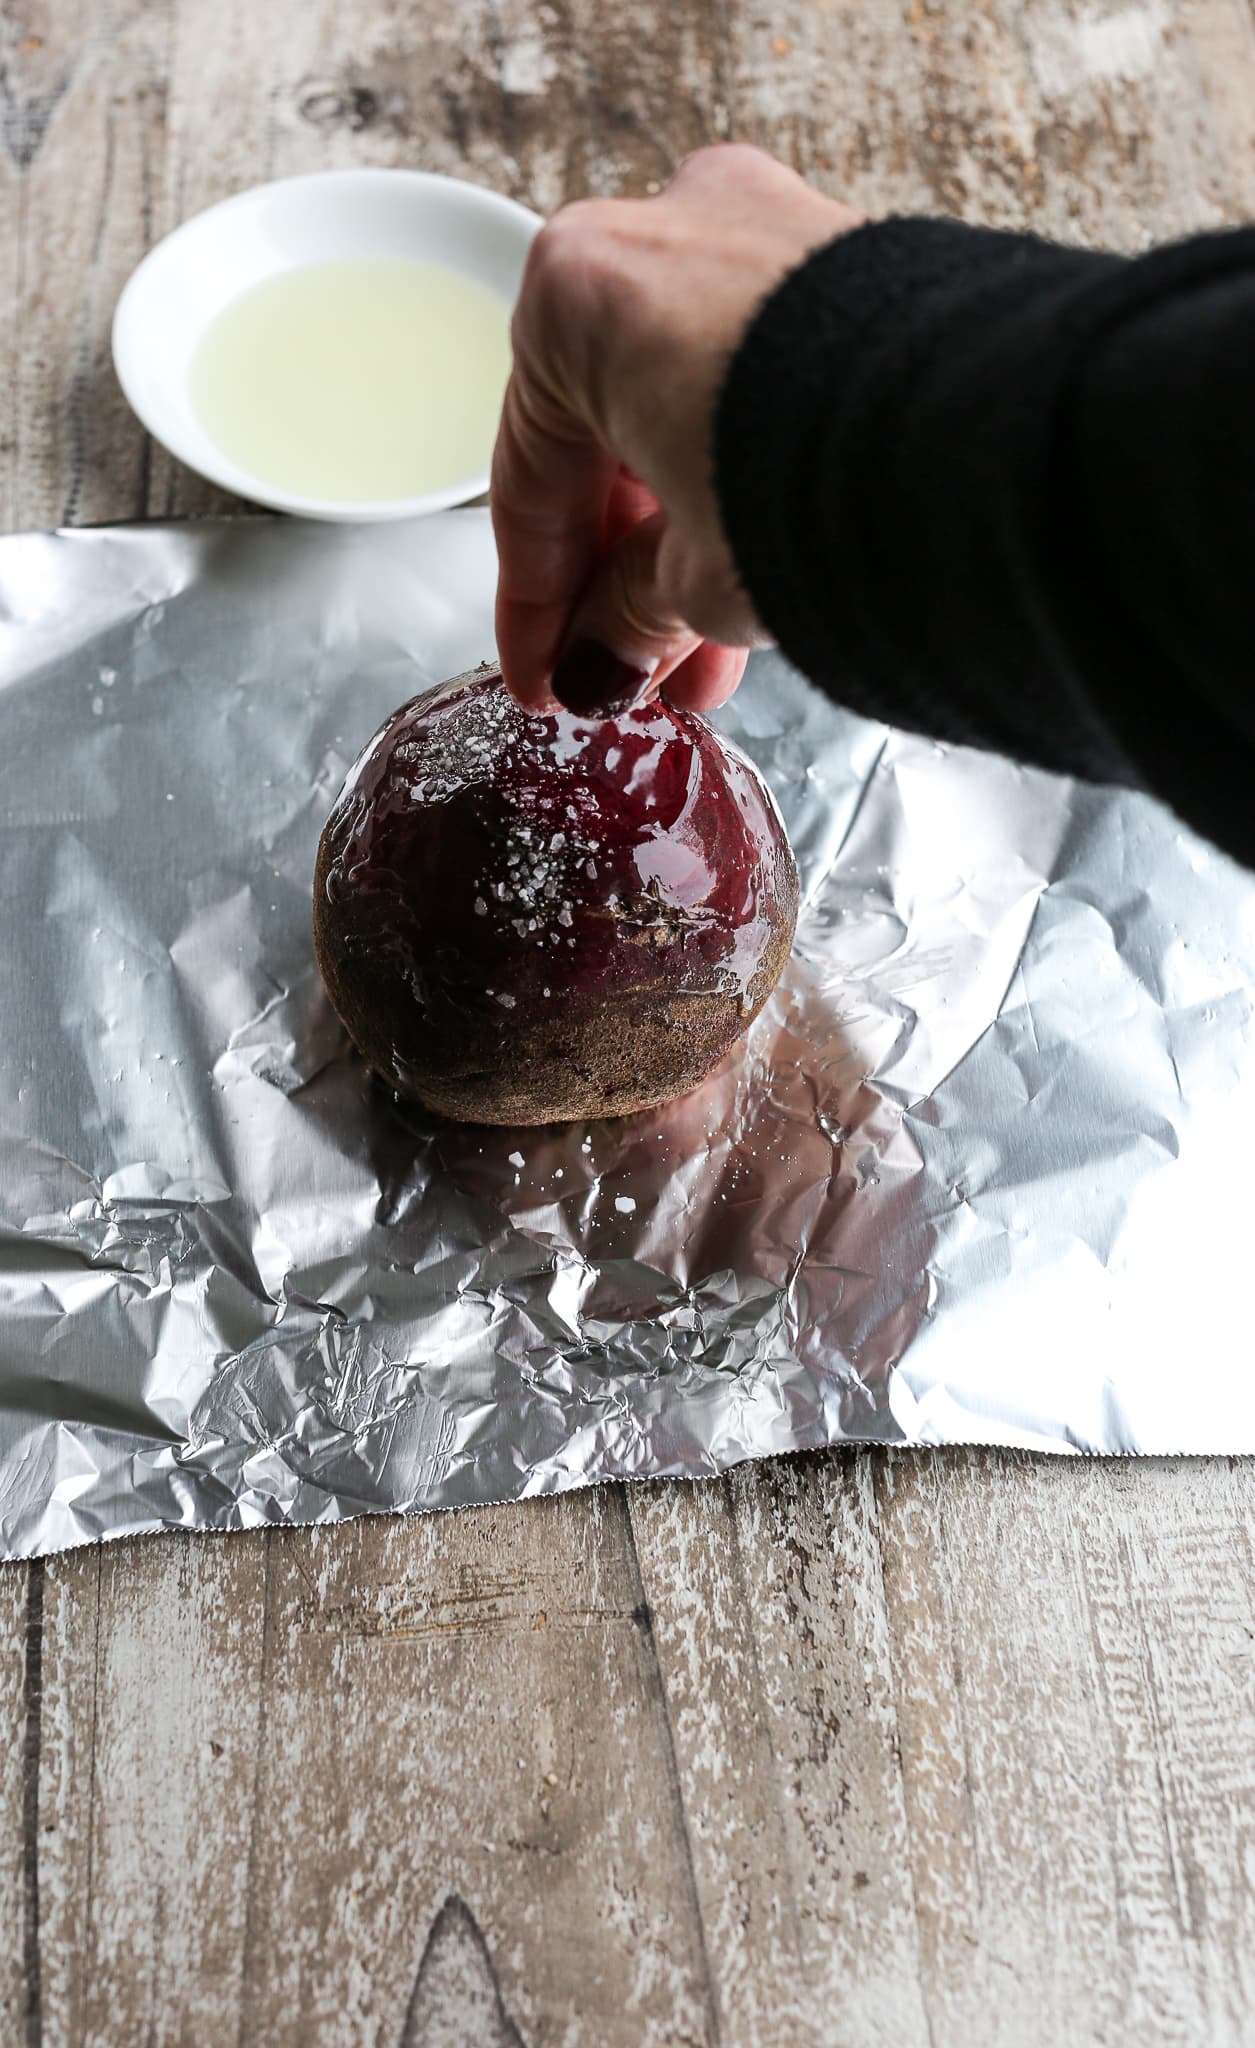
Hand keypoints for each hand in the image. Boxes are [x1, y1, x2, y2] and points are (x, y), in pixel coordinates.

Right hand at [491, 144, 861, 716]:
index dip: (532, 607)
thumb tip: (604, 659)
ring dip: (687, 544)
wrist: (987, 440)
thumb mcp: (694, 581)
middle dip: (621, 579)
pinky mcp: (853, 262)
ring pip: (691, 415)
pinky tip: (759, 578)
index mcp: (577, 293)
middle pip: (611, 443)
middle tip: (625, 676)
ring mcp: (766, 233)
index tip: (541, 675)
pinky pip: (764, 386)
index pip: (527, 481)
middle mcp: (664, 234)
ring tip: (704, 659)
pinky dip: (749, 479)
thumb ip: (628, 618)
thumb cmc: (816, 482)